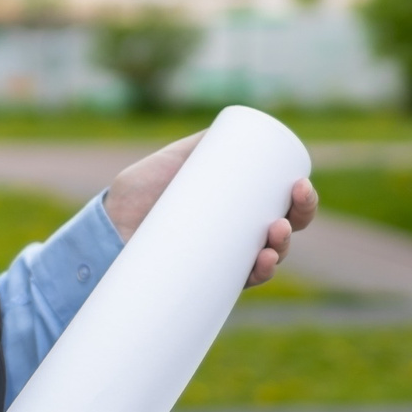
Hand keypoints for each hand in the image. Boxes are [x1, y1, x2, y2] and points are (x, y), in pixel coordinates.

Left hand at [103, 134, 318, 288]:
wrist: (108, 225)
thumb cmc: (142, 191)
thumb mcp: (174, 159)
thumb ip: (202, 143)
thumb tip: (236, 129)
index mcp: (241, 206)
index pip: (285, 205)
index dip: (303, 199)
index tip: (300, 184)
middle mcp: (238, 235)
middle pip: (285, 231)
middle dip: (299, 221)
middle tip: (290, 211)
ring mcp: (224, 259)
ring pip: (268, 258)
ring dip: (281, 250)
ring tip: (273, 235)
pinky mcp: (205, 279)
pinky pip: (239, 283)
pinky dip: (257, 275)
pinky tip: (262, 264)